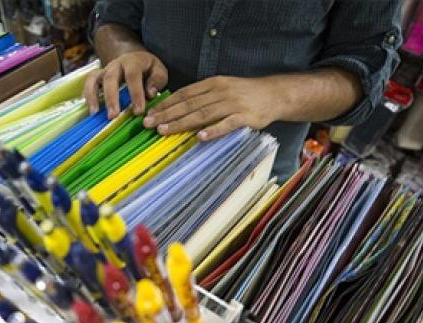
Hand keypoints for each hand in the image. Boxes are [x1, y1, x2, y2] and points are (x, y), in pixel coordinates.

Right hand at [83, 51, 167, 117]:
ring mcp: (104, 70)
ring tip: (95, 113)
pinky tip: (91, 111)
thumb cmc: (148, 69)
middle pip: (110, 78)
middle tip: (113, 116)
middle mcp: (116, 64)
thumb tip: (150, 93)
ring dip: (93, 96)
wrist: (135, 59)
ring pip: (94, 79)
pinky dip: (87, 97)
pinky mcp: (97, 78)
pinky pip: (88, 84)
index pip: (133, 76)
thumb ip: (157, 80)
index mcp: (133, 62)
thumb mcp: (158, 71)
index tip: (138, 111)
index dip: (135, 93)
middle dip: (111, 97)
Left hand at [144, 76, 282, 140]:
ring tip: (164, 131)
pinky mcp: (244, 117)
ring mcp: (232, 104)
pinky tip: (199, 137)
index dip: (166, 104)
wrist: (274, 94)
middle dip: (166, 115)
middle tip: (148, 124)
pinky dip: (212, 131)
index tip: (150, 113)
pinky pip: (226, 124)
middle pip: (188, 104)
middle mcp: (220, 92)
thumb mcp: (222, 89)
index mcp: (213, 84)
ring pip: (202, 114)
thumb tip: (178, 108)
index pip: (184, 94)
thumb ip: (203, 97)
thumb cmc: (244, 94)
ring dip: (181, 123)